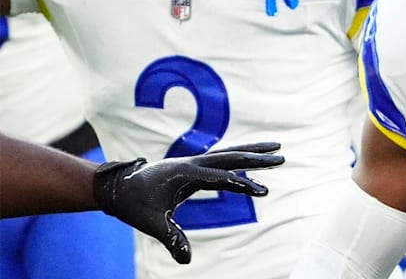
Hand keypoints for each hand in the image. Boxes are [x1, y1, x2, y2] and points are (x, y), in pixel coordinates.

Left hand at [92, 142, 284, 263]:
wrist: (120, 187)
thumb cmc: (135, 205)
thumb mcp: (151, 223)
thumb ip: (171, 238)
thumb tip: (186, 259)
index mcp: (185, 173)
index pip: (221, 177)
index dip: (243, 184)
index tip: (263, 191)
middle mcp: (194, 163)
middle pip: (232, 157)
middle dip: (257, 158)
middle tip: (281, 157)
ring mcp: (196, 162)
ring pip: (230, 153)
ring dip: (253, 151)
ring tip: (277, 149)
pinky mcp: (196, 166)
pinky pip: (224, 159)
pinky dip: (241, 156)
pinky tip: (253, 158)